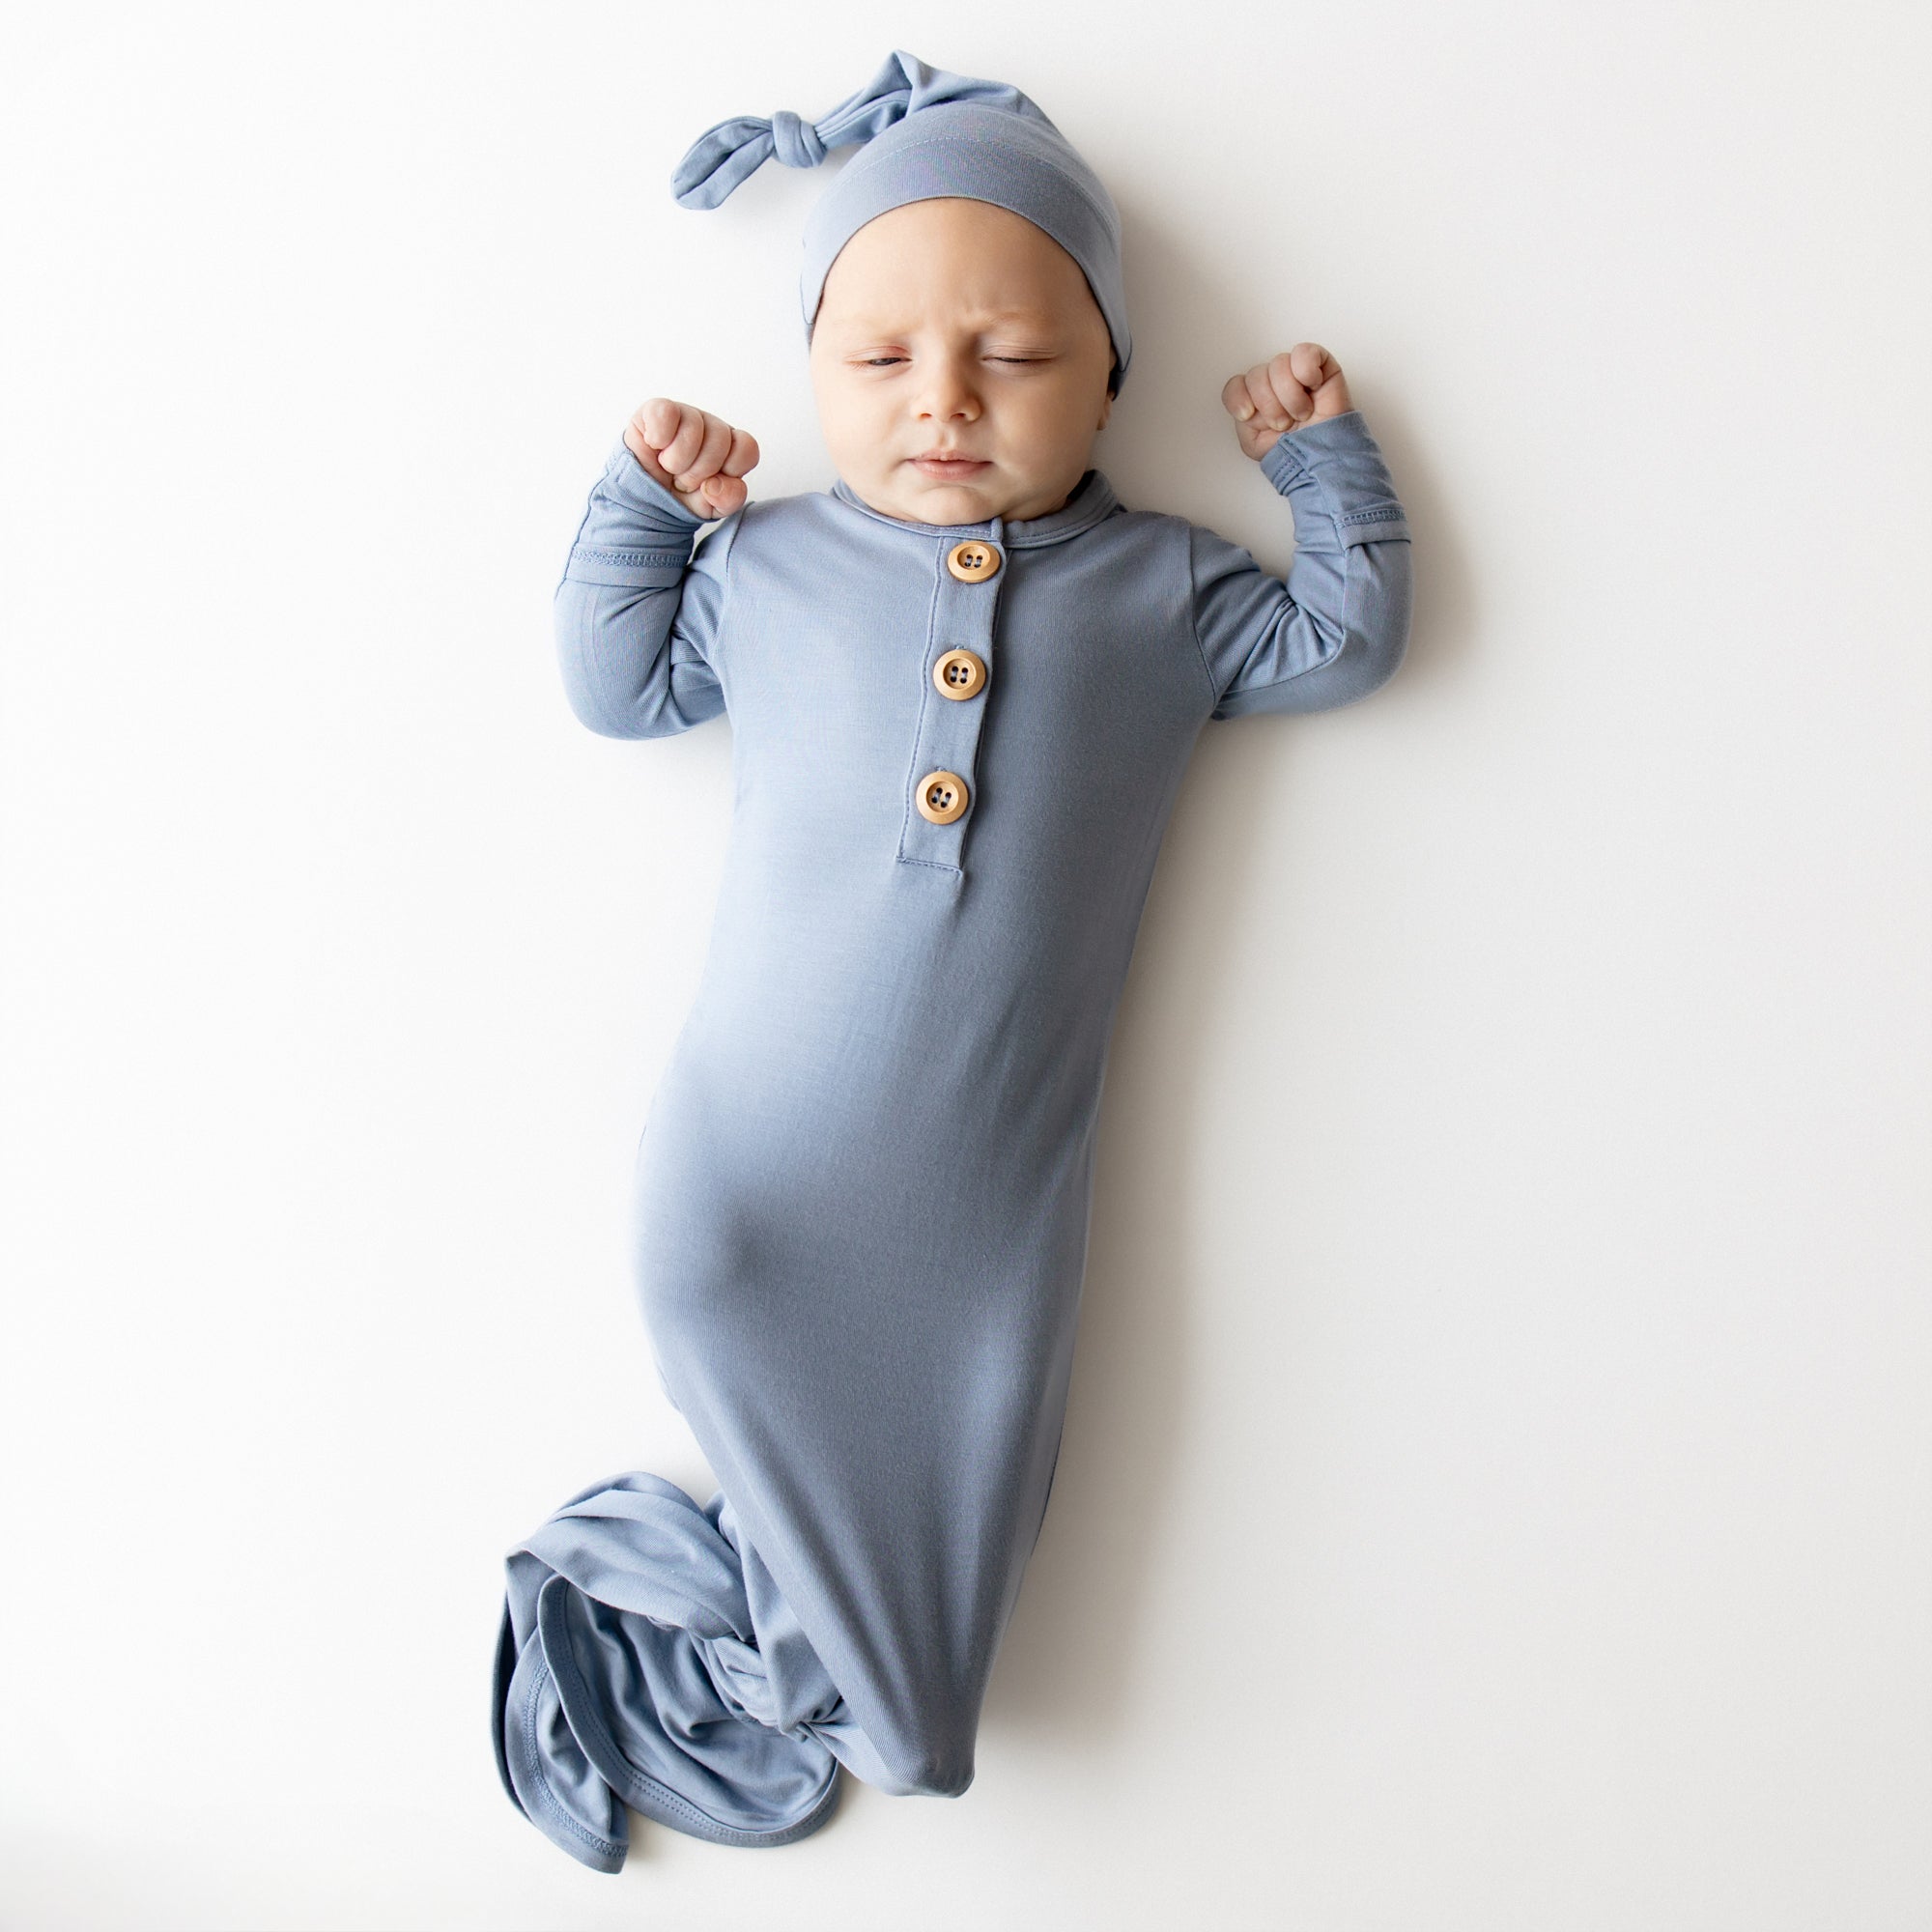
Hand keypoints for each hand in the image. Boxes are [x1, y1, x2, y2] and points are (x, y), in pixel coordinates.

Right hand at [623, 397, 759, 518]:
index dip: (730, 471)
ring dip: (677, 460)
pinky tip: (655, 447)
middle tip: (683, 480)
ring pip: (693, 428)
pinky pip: (666, 413)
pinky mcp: (656, 410)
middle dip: (699, 471)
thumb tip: (714, 485)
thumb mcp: (712, 507)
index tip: (710, 485)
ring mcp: (685, 415)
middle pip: (720, 439)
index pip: (747, 448)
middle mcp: (711, 427)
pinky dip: (659, 437)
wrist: (643, 499)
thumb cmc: (681, 498)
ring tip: (668, 467)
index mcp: (730, 447)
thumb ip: (729, 498)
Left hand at [1221, 344, 1353, 459]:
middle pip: (1255, 375)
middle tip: (1283, 423)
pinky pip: (1304, 352)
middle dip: (1268, 404)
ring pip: (1278, 364)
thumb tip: (1244, 399)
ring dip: (1289, 395)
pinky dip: (1306, 370)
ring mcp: (1295, 371)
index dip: (1238, 398)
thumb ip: (1242, 417)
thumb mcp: (1254, 442)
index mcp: (1256, 399)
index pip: (1235, 384)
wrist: (1323, 457)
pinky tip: (1313, 387)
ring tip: (1302, 413)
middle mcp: (1273, 382)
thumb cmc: (1295, 451)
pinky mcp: (1320, 363)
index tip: (1248, 416)